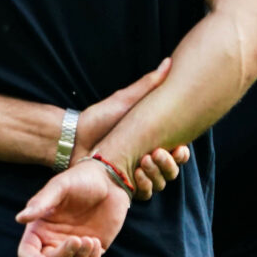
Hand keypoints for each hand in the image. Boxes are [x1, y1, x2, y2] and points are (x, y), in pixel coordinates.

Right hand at [16, 159, 129, 256]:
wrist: (108, 181)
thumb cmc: (78, 180)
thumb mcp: (59, 187)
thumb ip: (40, 203)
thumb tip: (19, 219)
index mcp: (39, 228)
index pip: (27, 251)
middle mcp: (53, 241)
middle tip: (76, 239)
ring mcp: (72, 249)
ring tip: (90, 240)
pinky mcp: (92, 253)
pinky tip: (96, 243)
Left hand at [74, 58, 188, 198]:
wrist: (74, 137)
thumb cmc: (100, 117)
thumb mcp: (125, 100)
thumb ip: (148, 86)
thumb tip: (169, 62)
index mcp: (153, 140)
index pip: (178, 151)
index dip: (182, 152)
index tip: (180, 147)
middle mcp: (148, 159)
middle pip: (173, 169)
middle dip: (170, 164)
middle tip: (158, 153)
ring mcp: (137, 174)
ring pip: (161, 183)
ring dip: (157, 175)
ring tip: (143, 162)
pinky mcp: (125, 187)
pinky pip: (143, 194)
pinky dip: (144, 187)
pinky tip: (135, 176)